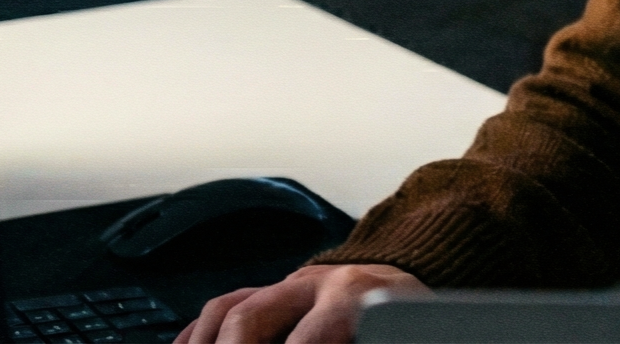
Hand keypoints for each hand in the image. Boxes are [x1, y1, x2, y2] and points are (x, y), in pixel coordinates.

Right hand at [173, 263, 427, 343]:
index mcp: (355, 296)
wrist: (418, 283)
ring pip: (230, 305)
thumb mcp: (401, 330)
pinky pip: (227, 304)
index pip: (305, 339)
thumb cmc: (416, 322)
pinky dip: (201, 333)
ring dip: (205, 342)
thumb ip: (375, 335)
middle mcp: (318, 282)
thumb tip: (330, 337)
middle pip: (249, 313)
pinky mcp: (279, 290)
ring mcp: (293, 282)